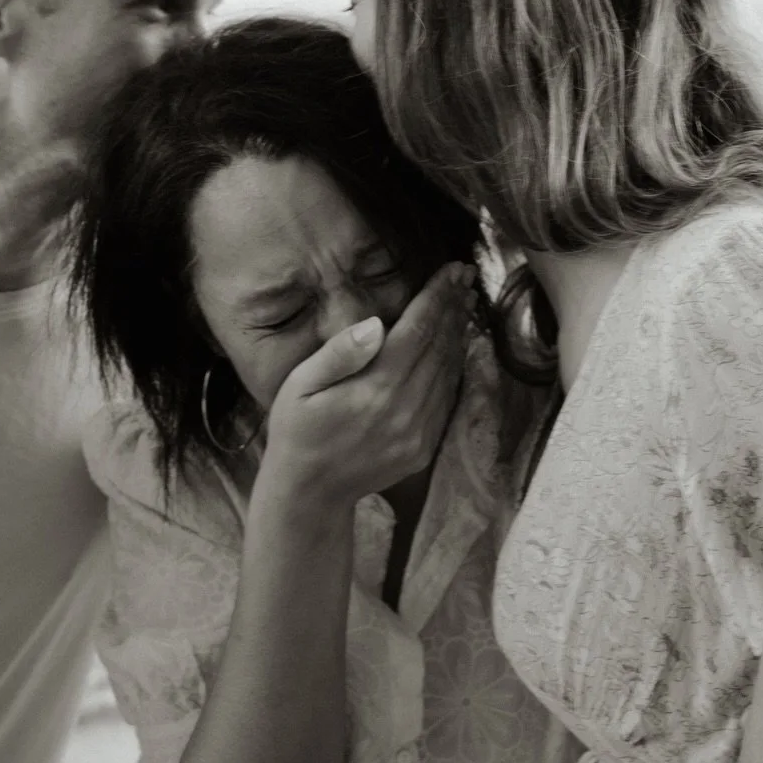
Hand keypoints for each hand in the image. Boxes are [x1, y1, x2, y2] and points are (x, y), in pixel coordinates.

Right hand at [262, 262, 474, 508]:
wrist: (310, 493)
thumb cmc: (297, 431)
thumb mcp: (300, 385)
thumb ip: (339, 352)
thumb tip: (376, 323)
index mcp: (376, 386)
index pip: (417, 329)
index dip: (438, 296)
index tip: (454, 269)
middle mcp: (405, 408)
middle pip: (439, 345)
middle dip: (454, 306)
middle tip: (466, 276)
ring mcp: (418, 430)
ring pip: (448, 370)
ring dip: (458, 333)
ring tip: (465, 302)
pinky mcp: (423, 447)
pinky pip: (446, 397)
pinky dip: (454, 367)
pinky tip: (454, 347)